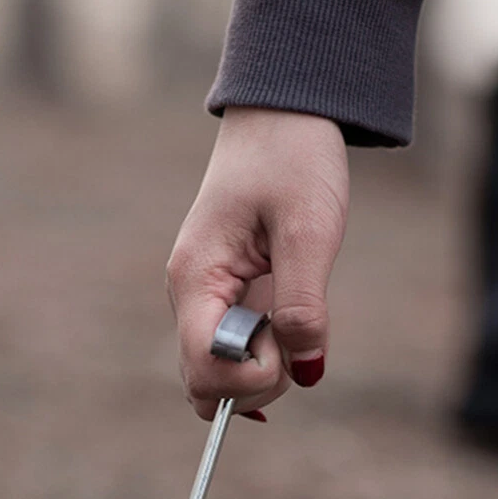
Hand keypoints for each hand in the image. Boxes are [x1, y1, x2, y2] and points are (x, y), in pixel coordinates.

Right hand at [166, 107, 348, 419]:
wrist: (280, 115)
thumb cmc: (292, 161)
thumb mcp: (308, 231)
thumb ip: (304, 306)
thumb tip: (305, 373)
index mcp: (196, 279)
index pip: (203, 367)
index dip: (250, 377)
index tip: (292, 346)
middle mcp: (189, 297)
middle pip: (202, 384)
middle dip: (254, 383)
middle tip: (299, 338)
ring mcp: (203, 300)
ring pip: (216, 373)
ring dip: (259, 373)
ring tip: (297, 327)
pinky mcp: (222, 297)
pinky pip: (229, 352)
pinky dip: (258, 361)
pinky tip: (286, 347)